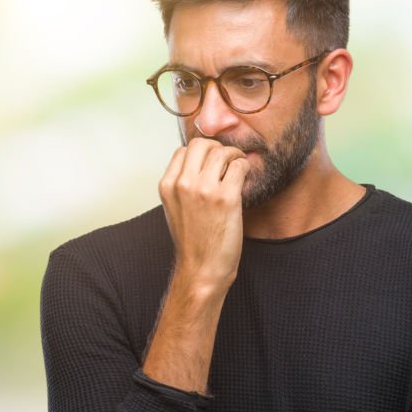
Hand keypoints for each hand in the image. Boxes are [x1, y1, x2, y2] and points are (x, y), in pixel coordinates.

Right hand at [158, 139, 248, 290]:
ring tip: (239, 167)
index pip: (183, 150)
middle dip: (218, 147)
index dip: (201, 151)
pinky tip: (244, 177)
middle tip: (228, 159)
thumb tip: (201, 164)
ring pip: (222, 152)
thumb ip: (183, 185)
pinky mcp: (226, 198)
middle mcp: (183, 184)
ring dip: (235, 155)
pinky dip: (245, 167)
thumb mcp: (175, 208)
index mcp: (167, 185)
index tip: (213, 161)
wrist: (201, 268)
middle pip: (201, 144)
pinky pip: (239, 166)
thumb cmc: (193, 241)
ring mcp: (204, 190)